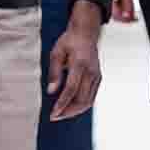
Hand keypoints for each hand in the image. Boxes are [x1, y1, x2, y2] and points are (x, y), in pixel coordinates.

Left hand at [47, 0, 103, 119]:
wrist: (86, 33)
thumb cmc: (69, 41)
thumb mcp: (56, 52)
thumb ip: (54, 72)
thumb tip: (51, 91)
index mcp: (80, 64)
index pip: (71, 89)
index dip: (62, 104)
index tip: (53, 114)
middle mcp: (91, 72)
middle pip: (82, 99)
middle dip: (68, 112)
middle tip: (54, 117)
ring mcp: (97, 76)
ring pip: (88, 101)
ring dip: (74, 111)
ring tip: (60, 114)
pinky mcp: (98, 79)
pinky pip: (91, 97)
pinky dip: (80, 105)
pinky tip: (70, 107)